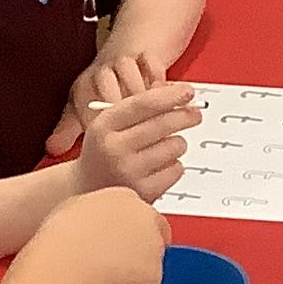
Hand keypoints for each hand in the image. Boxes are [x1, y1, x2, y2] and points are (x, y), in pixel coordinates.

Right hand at [31, 185, 169, 283]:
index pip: (140, 211)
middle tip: (117, 261)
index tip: (121, 239)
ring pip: (151, 259)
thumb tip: (97, 221)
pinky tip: (111, 283)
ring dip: (136, 267)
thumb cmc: (63, 236)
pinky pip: (147, 283)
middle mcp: (146, 217)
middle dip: (141, 247)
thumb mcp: (76, 207)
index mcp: (125, 197)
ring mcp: (154, 245)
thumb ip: (97, 212)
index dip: (131, 228)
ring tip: (105, 271)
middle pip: (154, 233)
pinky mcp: (155, 273)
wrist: (68, 260)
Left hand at [47, 40, 182, 154]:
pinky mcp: (143, 53)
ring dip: (143, 95)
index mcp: (83, 88)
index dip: (101, 127)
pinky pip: (149, 61)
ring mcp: (122, 61)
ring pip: (128, 74)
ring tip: (156, 116)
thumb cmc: (103, 90)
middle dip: (123, 112)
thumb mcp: (81, 108)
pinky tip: (164, 93)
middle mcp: (100, 73)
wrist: (123, 56)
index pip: (87, 109)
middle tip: (138, 134)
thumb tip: (52, 148)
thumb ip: (69, 130)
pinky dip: (157, 76)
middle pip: (108, 90)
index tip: (114, 143)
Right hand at [71, 82, 198, 202]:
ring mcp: (129, 172)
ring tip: (164, 147)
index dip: (169, 96)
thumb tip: (174, 91)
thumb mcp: (110, 125)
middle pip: (162, 124)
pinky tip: (160, 167)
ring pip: (175, 146)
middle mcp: (114, 149)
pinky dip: (174, 166)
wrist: (87, 192)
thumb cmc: (104, 153)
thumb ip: (139, 105)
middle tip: (195, 114)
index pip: (142, 104)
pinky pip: (177, 169)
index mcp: (103, 126)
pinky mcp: (145, 192)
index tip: (187, 91)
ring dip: (177, 143)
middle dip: (185, 116)